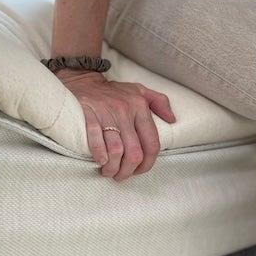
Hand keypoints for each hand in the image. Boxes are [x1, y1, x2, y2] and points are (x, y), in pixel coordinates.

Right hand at [55, 68, 176, 180]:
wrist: (83, 80)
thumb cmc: (113, 91)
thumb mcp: (139, 90)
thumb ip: (159, 102)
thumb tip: (172, 120)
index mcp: (140, 107)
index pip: (151, 143)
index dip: (147, 163)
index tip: (139, 170)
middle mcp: (125, 110)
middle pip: (134, 152)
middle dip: (128, 171)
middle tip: (121, 176)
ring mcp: (106, 113)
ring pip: (117, 151)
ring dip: (113, 168)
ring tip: (109, 172)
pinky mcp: (88, 114)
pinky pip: (97, 141)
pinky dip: (100, 155)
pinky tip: (100, 161)